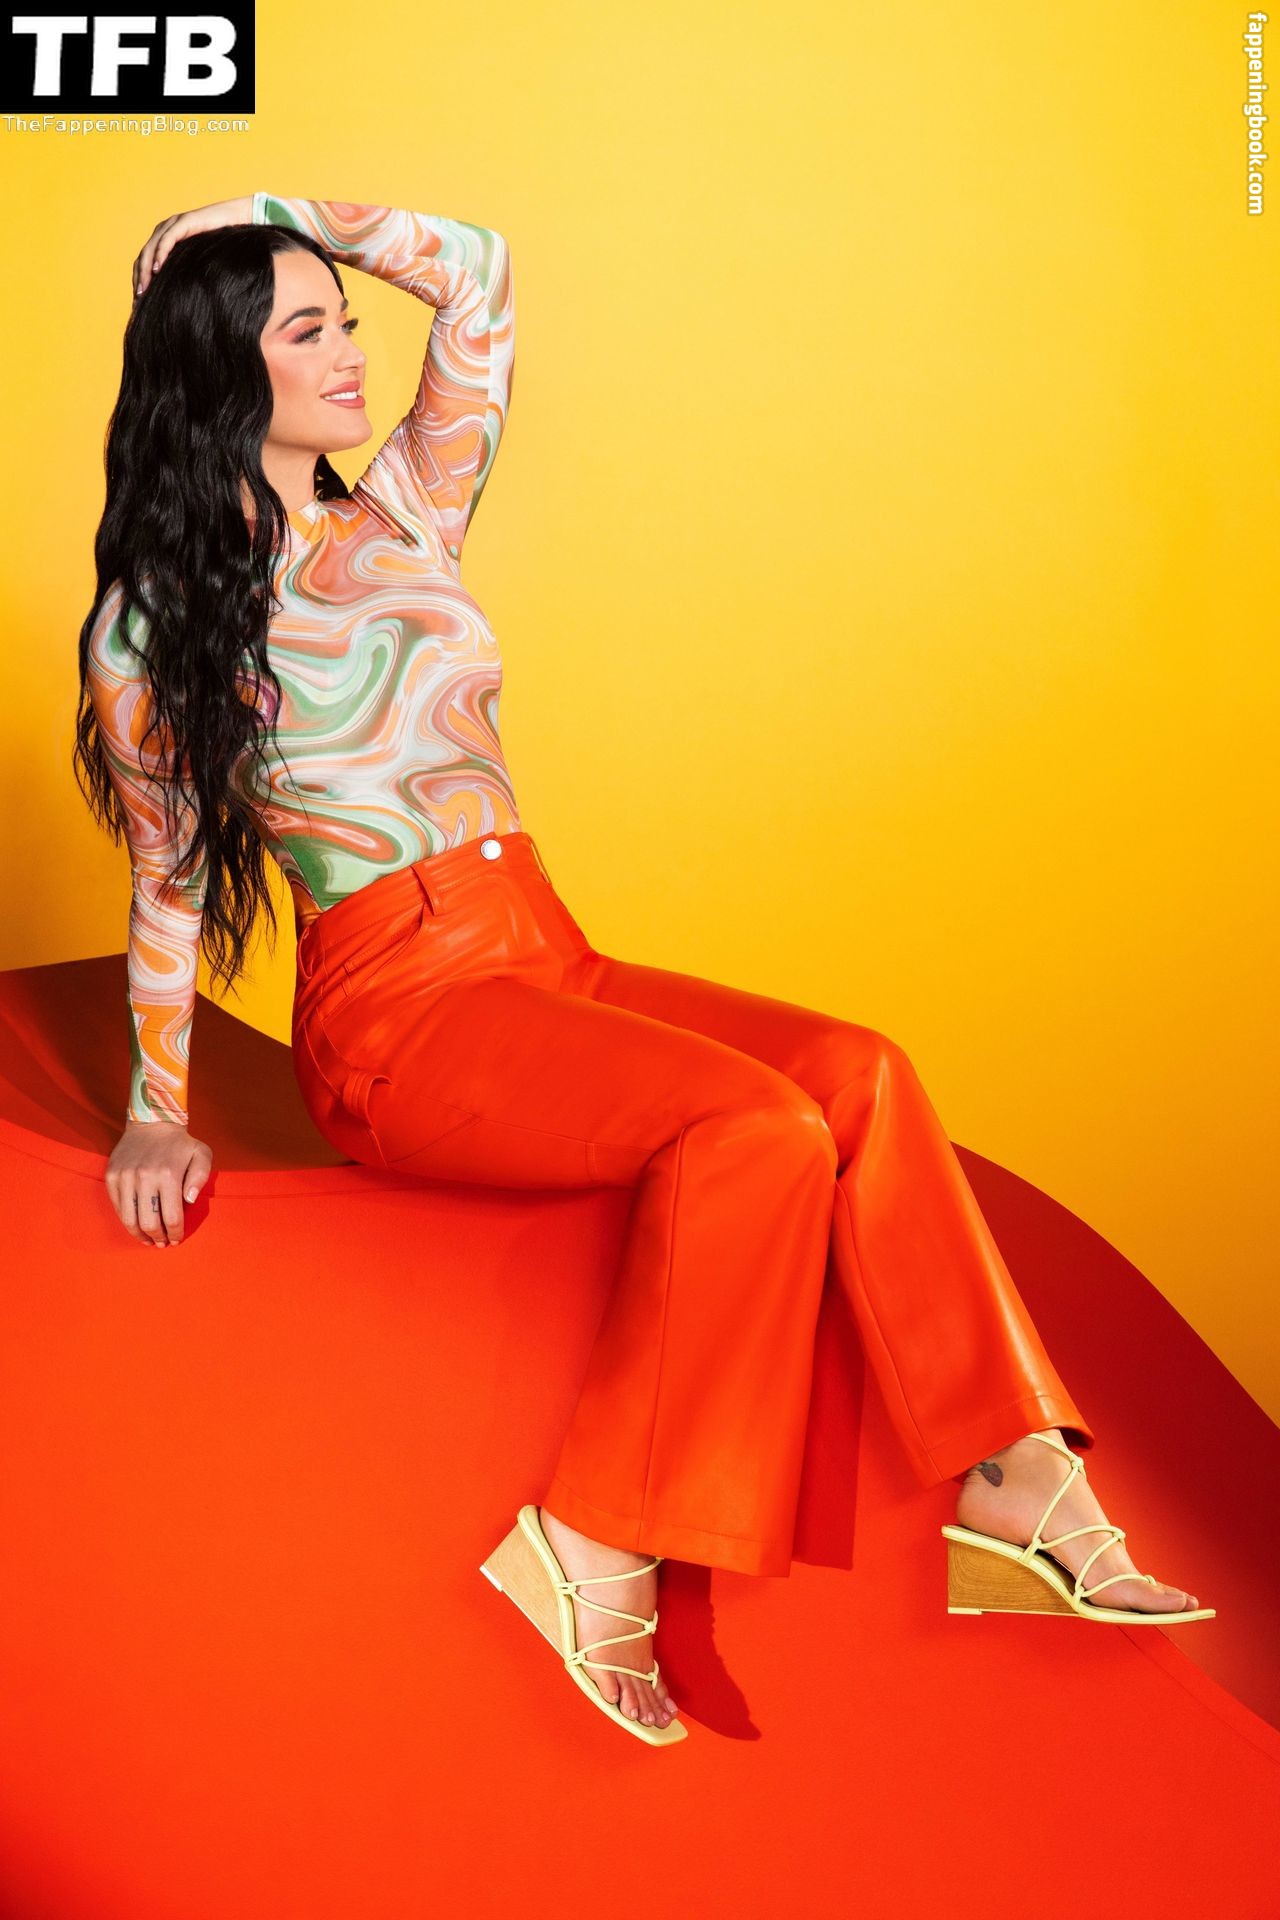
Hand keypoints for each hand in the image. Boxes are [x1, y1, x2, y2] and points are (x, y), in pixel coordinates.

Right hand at [105, 1120, 213, 1247]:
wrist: (151, 1121)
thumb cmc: (180, 1143)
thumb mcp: (202, 1154)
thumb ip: (201, 1178)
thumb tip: (190, 1200)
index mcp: (169, 1175)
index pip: (172, 1217)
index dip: (175, 1234)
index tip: (176, 1240)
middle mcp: (145, 1177)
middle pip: (149, 1223)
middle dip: (158, 1238)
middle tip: (163, 1243)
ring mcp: (125, 1177)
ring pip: (130, 1219)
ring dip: (140, 1234)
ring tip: (149, 1239)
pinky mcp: (112, 1176)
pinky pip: (118, 1207)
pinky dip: (127, 1220)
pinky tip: (136, 1224)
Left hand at [132, 196, 254, 299]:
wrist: (240, 220)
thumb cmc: (224, 243)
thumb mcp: (199, 262)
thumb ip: (186, 273)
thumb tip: (180, 301)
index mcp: (164, 240)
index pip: (144, 261)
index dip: (139, 280)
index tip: (139, 302)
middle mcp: (164, 230)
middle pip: (143, 257)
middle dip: (139, 279)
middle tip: (138, 300)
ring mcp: (172, 225)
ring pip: (150, 249)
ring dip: (145, 270)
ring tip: (144, 290)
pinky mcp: (183, 222)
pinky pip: (167, 240)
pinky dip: (160, 255)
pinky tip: (156, 270)